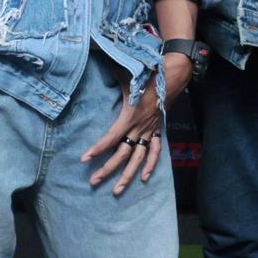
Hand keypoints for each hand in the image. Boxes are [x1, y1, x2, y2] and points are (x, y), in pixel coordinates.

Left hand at [81, 58, 183, 194]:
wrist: (172, 75)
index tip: (85, 159)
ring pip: (139, 159)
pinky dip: (151, 164)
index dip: (98, 149)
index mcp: (131, 116)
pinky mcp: (157, 130)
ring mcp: (150, 131)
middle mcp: (140, 128)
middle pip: (123, 155)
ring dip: (128, 176)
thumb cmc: (147, 74)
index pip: (112, 138)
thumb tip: (93, 67)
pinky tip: (144, 178)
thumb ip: (109, 75)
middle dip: (108, 170)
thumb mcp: (126, 76)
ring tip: (117, 190)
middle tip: (93, 181)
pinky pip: (155, 151)